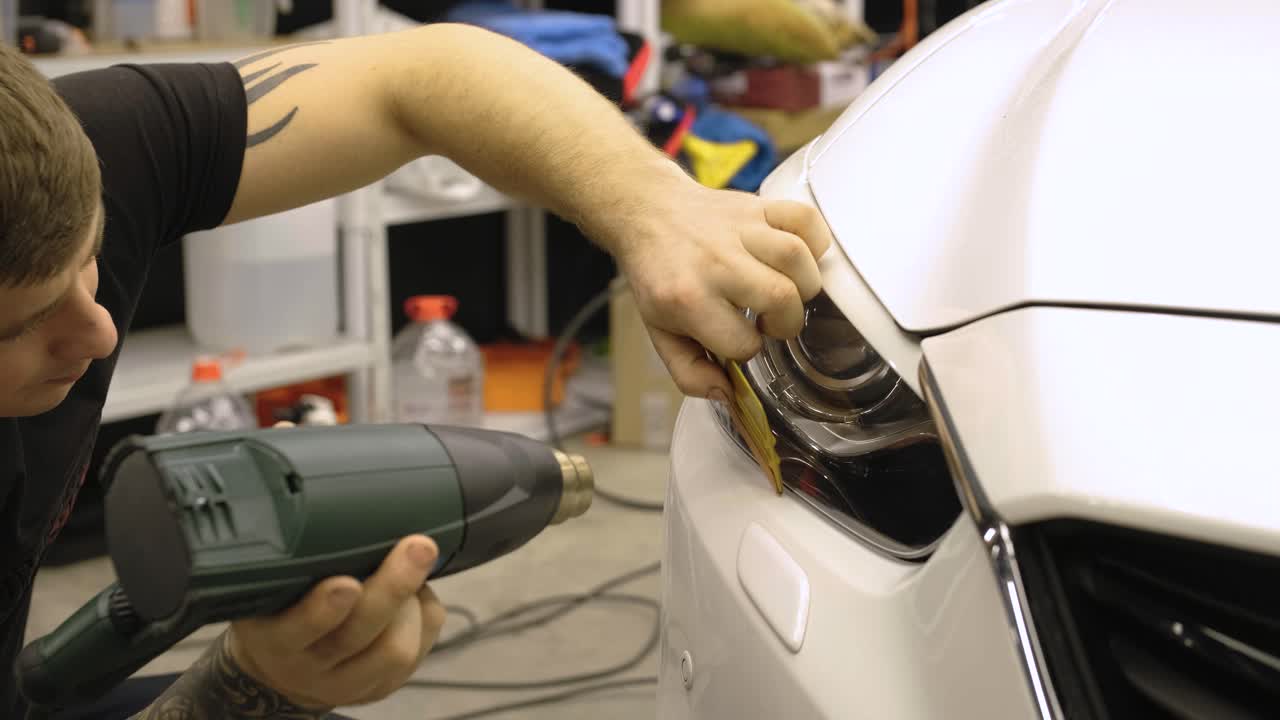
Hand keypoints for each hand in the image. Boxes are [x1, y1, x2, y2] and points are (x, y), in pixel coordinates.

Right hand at [227, 535, 446, 709]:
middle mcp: (310, 667)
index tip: (345, 583)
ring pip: (396, 649)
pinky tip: (415, 591)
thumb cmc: (278, 609)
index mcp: (275, 639)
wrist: (282, 666)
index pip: (297, 630)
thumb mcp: (265, 586)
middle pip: (359, 636)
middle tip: (417, 547)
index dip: (322, 610)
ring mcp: (349, 683)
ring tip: (413, 563)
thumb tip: (333, 501)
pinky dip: (425, 612)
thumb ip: (289, 558)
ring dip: (413, 602)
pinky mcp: (381, 687)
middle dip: (393, 587)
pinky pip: (420, 647)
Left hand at [610, 182, 833, 399]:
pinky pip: (804, 219)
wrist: (647, 215)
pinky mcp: (756, 206)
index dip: (747, 349)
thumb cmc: (658, 276)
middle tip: (771, 322)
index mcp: (688, 299)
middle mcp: (715, 262)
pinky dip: (815, 241)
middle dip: (786, 323)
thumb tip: (726, 394)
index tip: (738, 338)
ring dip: (805, 285)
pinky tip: (799, 259)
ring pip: (797, 257)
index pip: (744, 343)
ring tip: (788, 292)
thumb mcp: (659, 333)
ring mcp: (738, 229)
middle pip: (781, 298)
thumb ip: (689, 373)